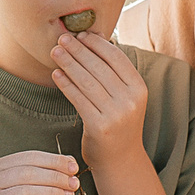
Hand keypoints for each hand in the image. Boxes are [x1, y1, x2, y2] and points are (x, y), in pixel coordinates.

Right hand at [0, 150, 79, 194]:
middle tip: (74, 182)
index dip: (53, 160)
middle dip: (55, 176)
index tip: (72, 166)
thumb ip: (44, 172)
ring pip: (28, 192)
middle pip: (27, 173)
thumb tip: (69, 161)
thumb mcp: (28, 188)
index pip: (28, 157)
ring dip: (54, 192)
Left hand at [50, 30, 148, 169]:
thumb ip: (114, 73)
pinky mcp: (99, 127)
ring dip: (68, 64)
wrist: (120, 160)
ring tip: (55, 52)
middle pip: (99, 68)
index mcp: (139, 88)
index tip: (80, 35)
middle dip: (78, 50)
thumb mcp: (125, 97)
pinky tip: (56, 75)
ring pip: (87, 82)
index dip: (97, 44)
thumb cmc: (118, 123)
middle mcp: (130, 100)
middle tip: (62, 39)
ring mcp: (116, 114)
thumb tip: (96, 38)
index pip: (117, 58)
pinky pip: (78, 99)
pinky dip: (65, 85)